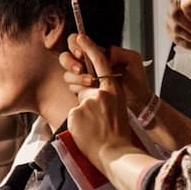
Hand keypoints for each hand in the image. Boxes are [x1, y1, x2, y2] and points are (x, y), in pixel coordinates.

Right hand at [59, 41, 151, 109]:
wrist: (138, 103)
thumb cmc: (137, 82)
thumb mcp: (132, 60)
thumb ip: (117, 52)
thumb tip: (103, 54)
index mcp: (98, 53)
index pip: (77, 42)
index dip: (76, 45)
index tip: (81, 53)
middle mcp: (88, 64)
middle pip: (66, 57)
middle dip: (70, 62)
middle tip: (80, 68)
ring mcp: (84, 78)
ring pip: (68, 74)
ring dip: (75, 77)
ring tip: (90, 81)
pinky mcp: (84, 92)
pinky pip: (72, 88)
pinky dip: (78, 88)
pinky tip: (89, 90)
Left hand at [66, 32, 132, 162]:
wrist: (115, 153)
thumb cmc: (118, 133)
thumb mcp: (117, 108)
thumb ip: (106, 95)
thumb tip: (92, 90)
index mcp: (114, 90)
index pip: (101, 62)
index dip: (89, 47)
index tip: (79, 37)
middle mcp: (101, 92)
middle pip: (84, 85)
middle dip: (83, 95)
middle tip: (94, 114)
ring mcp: (88, 102)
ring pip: (78, 101)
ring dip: (83, 113)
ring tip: (94, 128)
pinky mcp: (76, 112)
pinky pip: (72, 114)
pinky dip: (77, 123)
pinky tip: (87, 132)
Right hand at [167, 0, 190, 49]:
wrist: (189, 9)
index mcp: (178, 1)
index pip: (181, 7)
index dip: (190, 15)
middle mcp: (171, 11)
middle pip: (176, 19)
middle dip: (190, 28)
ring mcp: (169, 22)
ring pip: (176, 31)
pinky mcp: (170, 32)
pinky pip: (176, 40)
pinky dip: (187, 45)